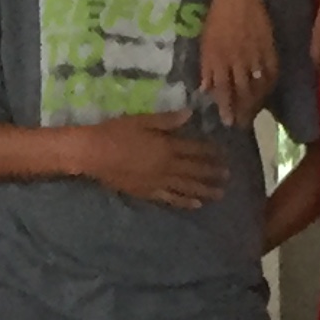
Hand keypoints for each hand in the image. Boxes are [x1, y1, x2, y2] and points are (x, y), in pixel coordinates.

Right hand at [81, 112, 227, 209]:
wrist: (92, 154)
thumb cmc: (115, 132)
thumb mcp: (141, 120)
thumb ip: (167, 120)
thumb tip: (190, 115)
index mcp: (166, 146)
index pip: (195, 149)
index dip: (211, 152)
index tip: (224, 154)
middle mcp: (166, 166)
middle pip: (195, 170)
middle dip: (213, 172)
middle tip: (228, 176)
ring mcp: (157, 182)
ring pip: (187, 187)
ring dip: (205, 190)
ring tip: (220, 193)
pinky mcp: (147, 192)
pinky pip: (170, 199)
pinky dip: (185, 202)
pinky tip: (196, 204)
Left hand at [197, 0, 280, 127]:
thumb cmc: (217, 17)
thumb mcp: (205, 42)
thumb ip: (206, 67)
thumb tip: (205, 89)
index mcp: (217, 59)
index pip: (222, 89)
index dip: (225, 107)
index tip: (227, 121)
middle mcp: (235, 61)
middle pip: (240, 92)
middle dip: (241, 110)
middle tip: (242, 124)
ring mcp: (253, 55)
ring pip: (256, 85)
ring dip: (255, 102)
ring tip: (254, 114)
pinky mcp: (267, 48)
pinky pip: (271, 72)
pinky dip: (270, 85)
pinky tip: (268, 93)